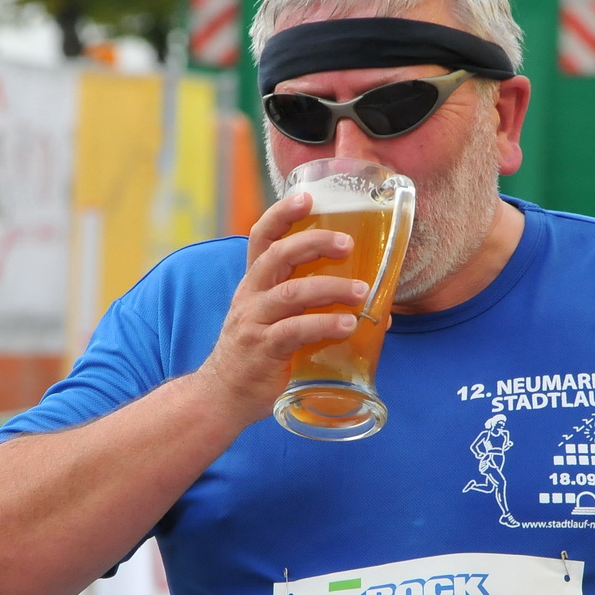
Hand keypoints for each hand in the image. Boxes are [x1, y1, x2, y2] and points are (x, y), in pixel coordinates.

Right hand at [192, 191, 369, 425]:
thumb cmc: (258, 357)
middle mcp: (251, 297)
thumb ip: (311, 307)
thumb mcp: (274, 321)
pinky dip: (324, 324)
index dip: (282, 214)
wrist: (223, 397)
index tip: (307, 197)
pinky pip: (295, 331)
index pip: (261, 238)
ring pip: (291, 293)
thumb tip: (371, 306)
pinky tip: (348, 324)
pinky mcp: (263, 349)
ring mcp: (254, 322)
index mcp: (255, 284)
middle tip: (348, 243)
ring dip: (330, 287)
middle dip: (313, 242)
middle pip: (277, 256)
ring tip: (362, 291)